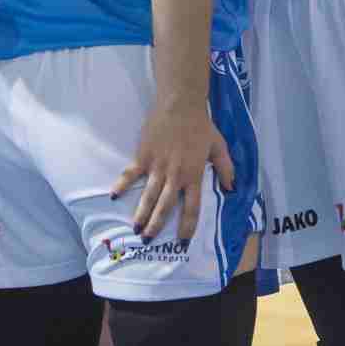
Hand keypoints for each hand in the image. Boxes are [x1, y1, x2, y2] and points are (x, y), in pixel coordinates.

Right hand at [110, 101, 234, 240]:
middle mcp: (175, 176)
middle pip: (165, 207)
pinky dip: (122, 185)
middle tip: (148, 240)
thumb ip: (225, 168)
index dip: (187, 226)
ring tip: (135, 229)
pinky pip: (131, 174)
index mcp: (194, 176)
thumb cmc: (201, 125)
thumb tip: (231, 189)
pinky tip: (113, 196)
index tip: (182, 240)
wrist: (180, 104)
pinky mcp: (143, 156)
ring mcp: (157, 167)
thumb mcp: (219, 147)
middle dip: (156, 226)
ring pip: (148, 196)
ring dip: (141, 214)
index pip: (192, 208)